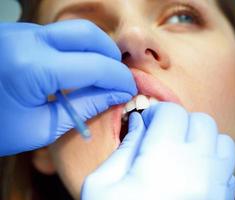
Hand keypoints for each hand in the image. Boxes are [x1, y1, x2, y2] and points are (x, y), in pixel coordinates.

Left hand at [0, 20, 136, 155]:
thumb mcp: (42, 127)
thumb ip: (84, 107)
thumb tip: (115, 94)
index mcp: (32, 67)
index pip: (95, 66)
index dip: (119, 78)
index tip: (129, 90)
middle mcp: (27, 39)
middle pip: (87, 34)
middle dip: (111, 56)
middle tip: (116, 78)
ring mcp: (21, 31)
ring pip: (74, 30)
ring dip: (95, 49)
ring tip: (100, 74)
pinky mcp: (19, 32)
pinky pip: (59, 35)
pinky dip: (77, 49)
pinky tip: (77, 69)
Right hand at [82, 103, 234, 199]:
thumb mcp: (102, 186)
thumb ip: (123, 148)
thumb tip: (139, 123)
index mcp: (162, 158)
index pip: (172, 111)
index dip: (156, 112)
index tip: (146, 122)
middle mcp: (197, 167)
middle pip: (200, 121)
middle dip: (179, 121)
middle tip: (161, 135)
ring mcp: (215, 185)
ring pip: (220, 139)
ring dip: (200, 137)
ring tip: (180, 150)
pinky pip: (227, 165)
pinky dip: (212, 158)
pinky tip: (192, 171)